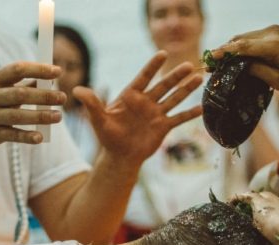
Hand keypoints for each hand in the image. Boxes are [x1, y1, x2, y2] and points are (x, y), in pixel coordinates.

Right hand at [0, 62, 67, 145]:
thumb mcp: (1, 86)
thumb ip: (24, 83)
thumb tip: (51, 79)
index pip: (17, 69)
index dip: (38, 69)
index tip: (58, 71)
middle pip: (20, 94)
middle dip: (44, 95)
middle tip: (63, 97)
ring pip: (18, 115)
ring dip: (40, 116)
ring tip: (58, 116)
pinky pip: (13, 135)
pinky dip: (27, 136)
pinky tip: (40, 137)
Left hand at [74, 52, 202, 162]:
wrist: (120, 156)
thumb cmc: (108, 137)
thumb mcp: (97, 119)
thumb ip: (91, 104)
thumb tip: (76, 90)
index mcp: (131, 96)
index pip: (144, 77)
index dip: (152, 66)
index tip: (162, 53)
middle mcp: (146, 102)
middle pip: (163, 85)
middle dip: (176, 76)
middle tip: (189, 65)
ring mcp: (156, 113)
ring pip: (174, 98)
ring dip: (186, 89)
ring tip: (199, 78)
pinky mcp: (163, 127)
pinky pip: (178, 119)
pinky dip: (190, 114)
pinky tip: (202, 108)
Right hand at [211, 26, 278, 93]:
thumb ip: (258, 72)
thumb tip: (238, 66)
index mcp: (275, 47)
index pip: (244, 46)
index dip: (225, 52)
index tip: (211, 58)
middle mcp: (273, 34)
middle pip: (241, 39)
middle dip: (224, 51)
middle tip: (209, 66)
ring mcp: (273, 30)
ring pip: (244, 37)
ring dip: (231, 49)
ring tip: (218, 63)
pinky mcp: (273, 32)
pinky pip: (252, 38)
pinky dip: (241, 47)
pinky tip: (233, 58)